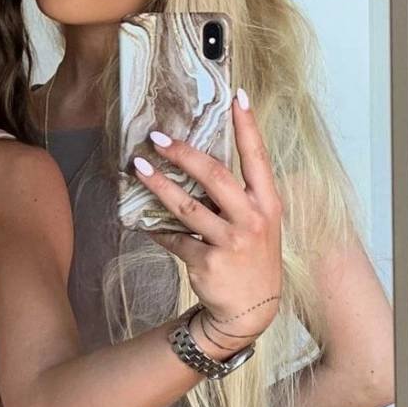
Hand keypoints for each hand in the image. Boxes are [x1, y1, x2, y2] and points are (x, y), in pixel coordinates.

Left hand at [131, 90, 282, 339]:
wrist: (250, 311)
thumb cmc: (252, 259)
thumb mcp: (260, 225)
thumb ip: (238, 198)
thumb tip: (201, 165)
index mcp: (267, 204)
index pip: (257, 157)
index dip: (248, 126)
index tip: (237, 95)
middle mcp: (251, 219)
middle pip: (214, 176)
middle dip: (183, 153)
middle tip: (157, 137)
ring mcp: (230, 242)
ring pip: (187, 207)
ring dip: (159, 186)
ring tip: (139, 169)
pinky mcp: (207, 263)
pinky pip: (175, 239)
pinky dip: (158, 230)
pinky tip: (145, 222)